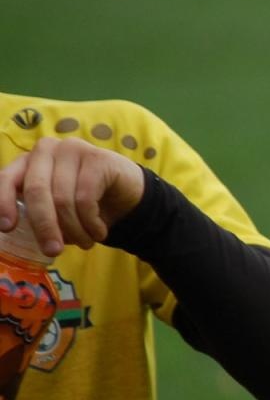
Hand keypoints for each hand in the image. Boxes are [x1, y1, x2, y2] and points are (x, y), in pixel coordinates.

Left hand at [0, 137, 145, 255]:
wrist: (128, 196)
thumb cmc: (86, 204)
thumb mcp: (54, 209)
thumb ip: (35, 213)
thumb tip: (16, 234)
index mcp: (29, 161)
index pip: (7, 178)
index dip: (4, 203)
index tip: (7, 227)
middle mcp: (47, 149)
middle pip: (37, 191)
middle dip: (45, 226)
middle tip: (53, 250)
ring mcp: (73, 149)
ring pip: (63, 199)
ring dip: (76, 230)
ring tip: (86, 243)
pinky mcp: (97, 158)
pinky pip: (86, 198)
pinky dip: (91, 223)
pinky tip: (99, 231)